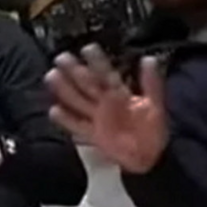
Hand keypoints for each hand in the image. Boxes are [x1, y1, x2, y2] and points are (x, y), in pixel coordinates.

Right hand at [47, 45, 168, 173]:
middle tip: (61, 58)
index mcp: (119, 93)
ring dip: (65, 90)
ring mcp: (97, 118)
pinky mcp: (93, 134)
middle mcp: (104, 103)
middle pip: (87, 84)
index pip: (105, 73)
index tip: (87, 49)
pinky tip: (53, 110)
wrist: (150, 157)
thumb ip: (151, 83)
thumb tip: (149, 59)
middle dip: (74, 71)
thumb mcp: (155, 104)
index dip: (97, 61)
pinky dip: (66, 119)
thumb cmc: (153, 129)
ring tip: (51, 76)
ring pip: (78, 101)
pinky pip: (77, 125)